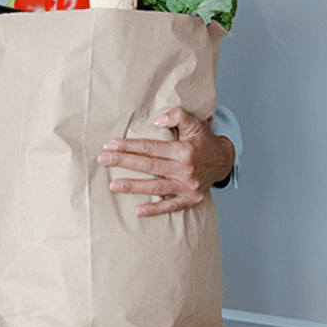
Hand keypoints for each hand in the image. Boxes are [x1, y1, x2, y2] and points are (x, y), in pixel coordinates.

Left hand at [97, 106, 234, 216]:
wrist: (224, 161)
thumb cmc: (204, 141)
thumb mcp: (195, 123)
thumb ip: (178, 116)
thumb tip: (157, 121)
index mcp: (184, 150)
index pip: (151, 148)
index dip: (129, 146)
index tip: (110, 145)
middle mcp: (185, 169)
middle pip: (149, 166)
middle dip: (123, 162)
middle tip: (102, 160)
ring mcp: (187, 186)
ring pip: (156, 187)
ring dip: (133, 187)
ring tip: (113, 185)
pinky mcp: (191, 199)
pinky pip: (171, 206)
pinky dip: (155, 209)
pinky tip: (138, 210)